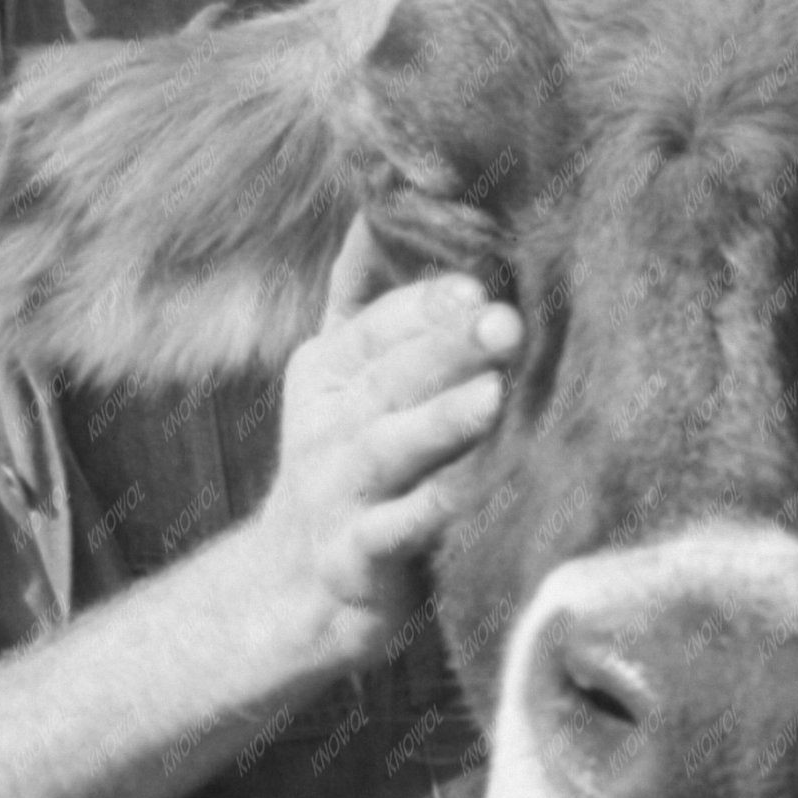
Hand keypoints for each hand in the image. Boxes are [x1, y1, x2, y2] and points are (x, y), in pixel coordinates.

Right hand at [242, 219, 519, 675]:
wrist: (292, 590)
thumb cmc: (341, 466)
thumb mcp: (334, 376)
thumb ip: (359, 297)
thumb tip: (377, 207)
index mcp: (327, 372)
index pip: (374, 326)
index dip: (424, 305)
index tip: (479, 281)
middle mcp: (326, 425)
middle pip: (387, 380)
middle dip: (445, 349)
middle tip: (505, 323)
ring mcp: (336, 493)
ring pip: (388, 450)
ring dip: (438, 422)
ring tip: (491, 397)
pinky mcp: (353, 559)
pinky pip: (391, 534)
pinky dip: (426, 515)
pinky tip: (468, 496)